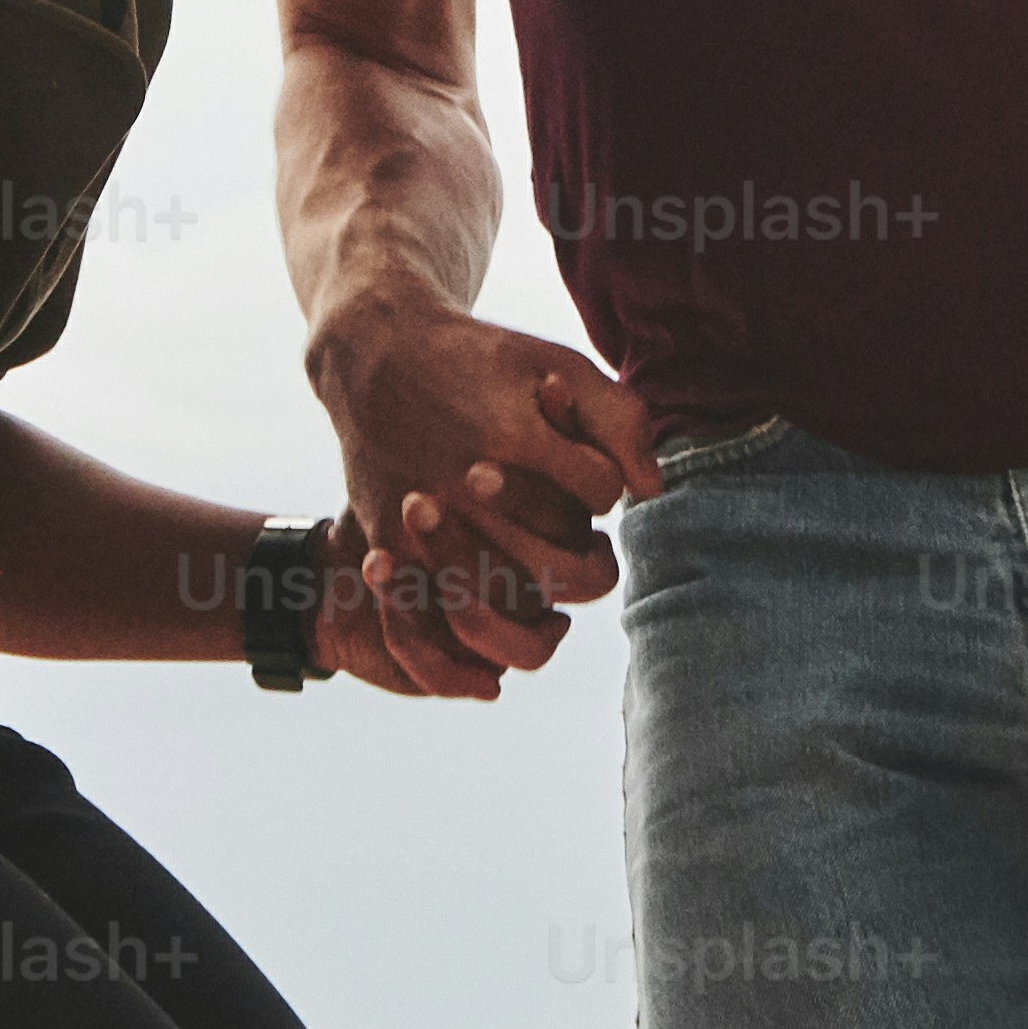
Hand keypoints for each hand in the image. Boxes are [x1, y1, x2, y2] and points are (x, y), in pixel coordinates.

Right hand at [303, 296, 651, 695]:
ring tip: (543, 580)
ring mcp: (424, 525)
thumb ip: (619, 420)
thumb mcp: (558, 363)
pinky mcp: (387, 549)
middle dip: (581, 553)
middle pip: (560, 565)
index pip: (599, 492)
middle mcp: (465, 487)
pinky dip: (457, 666)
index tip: (586, 470)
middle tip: (579, 537)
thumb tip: (652, 490)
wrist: (375, 356)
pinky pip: (423, 636)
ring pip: (501, 607)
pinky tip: (489, 672)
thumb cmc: (480, 360)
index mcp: (513, 436)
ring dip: (532, 606)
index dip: (603, 485)